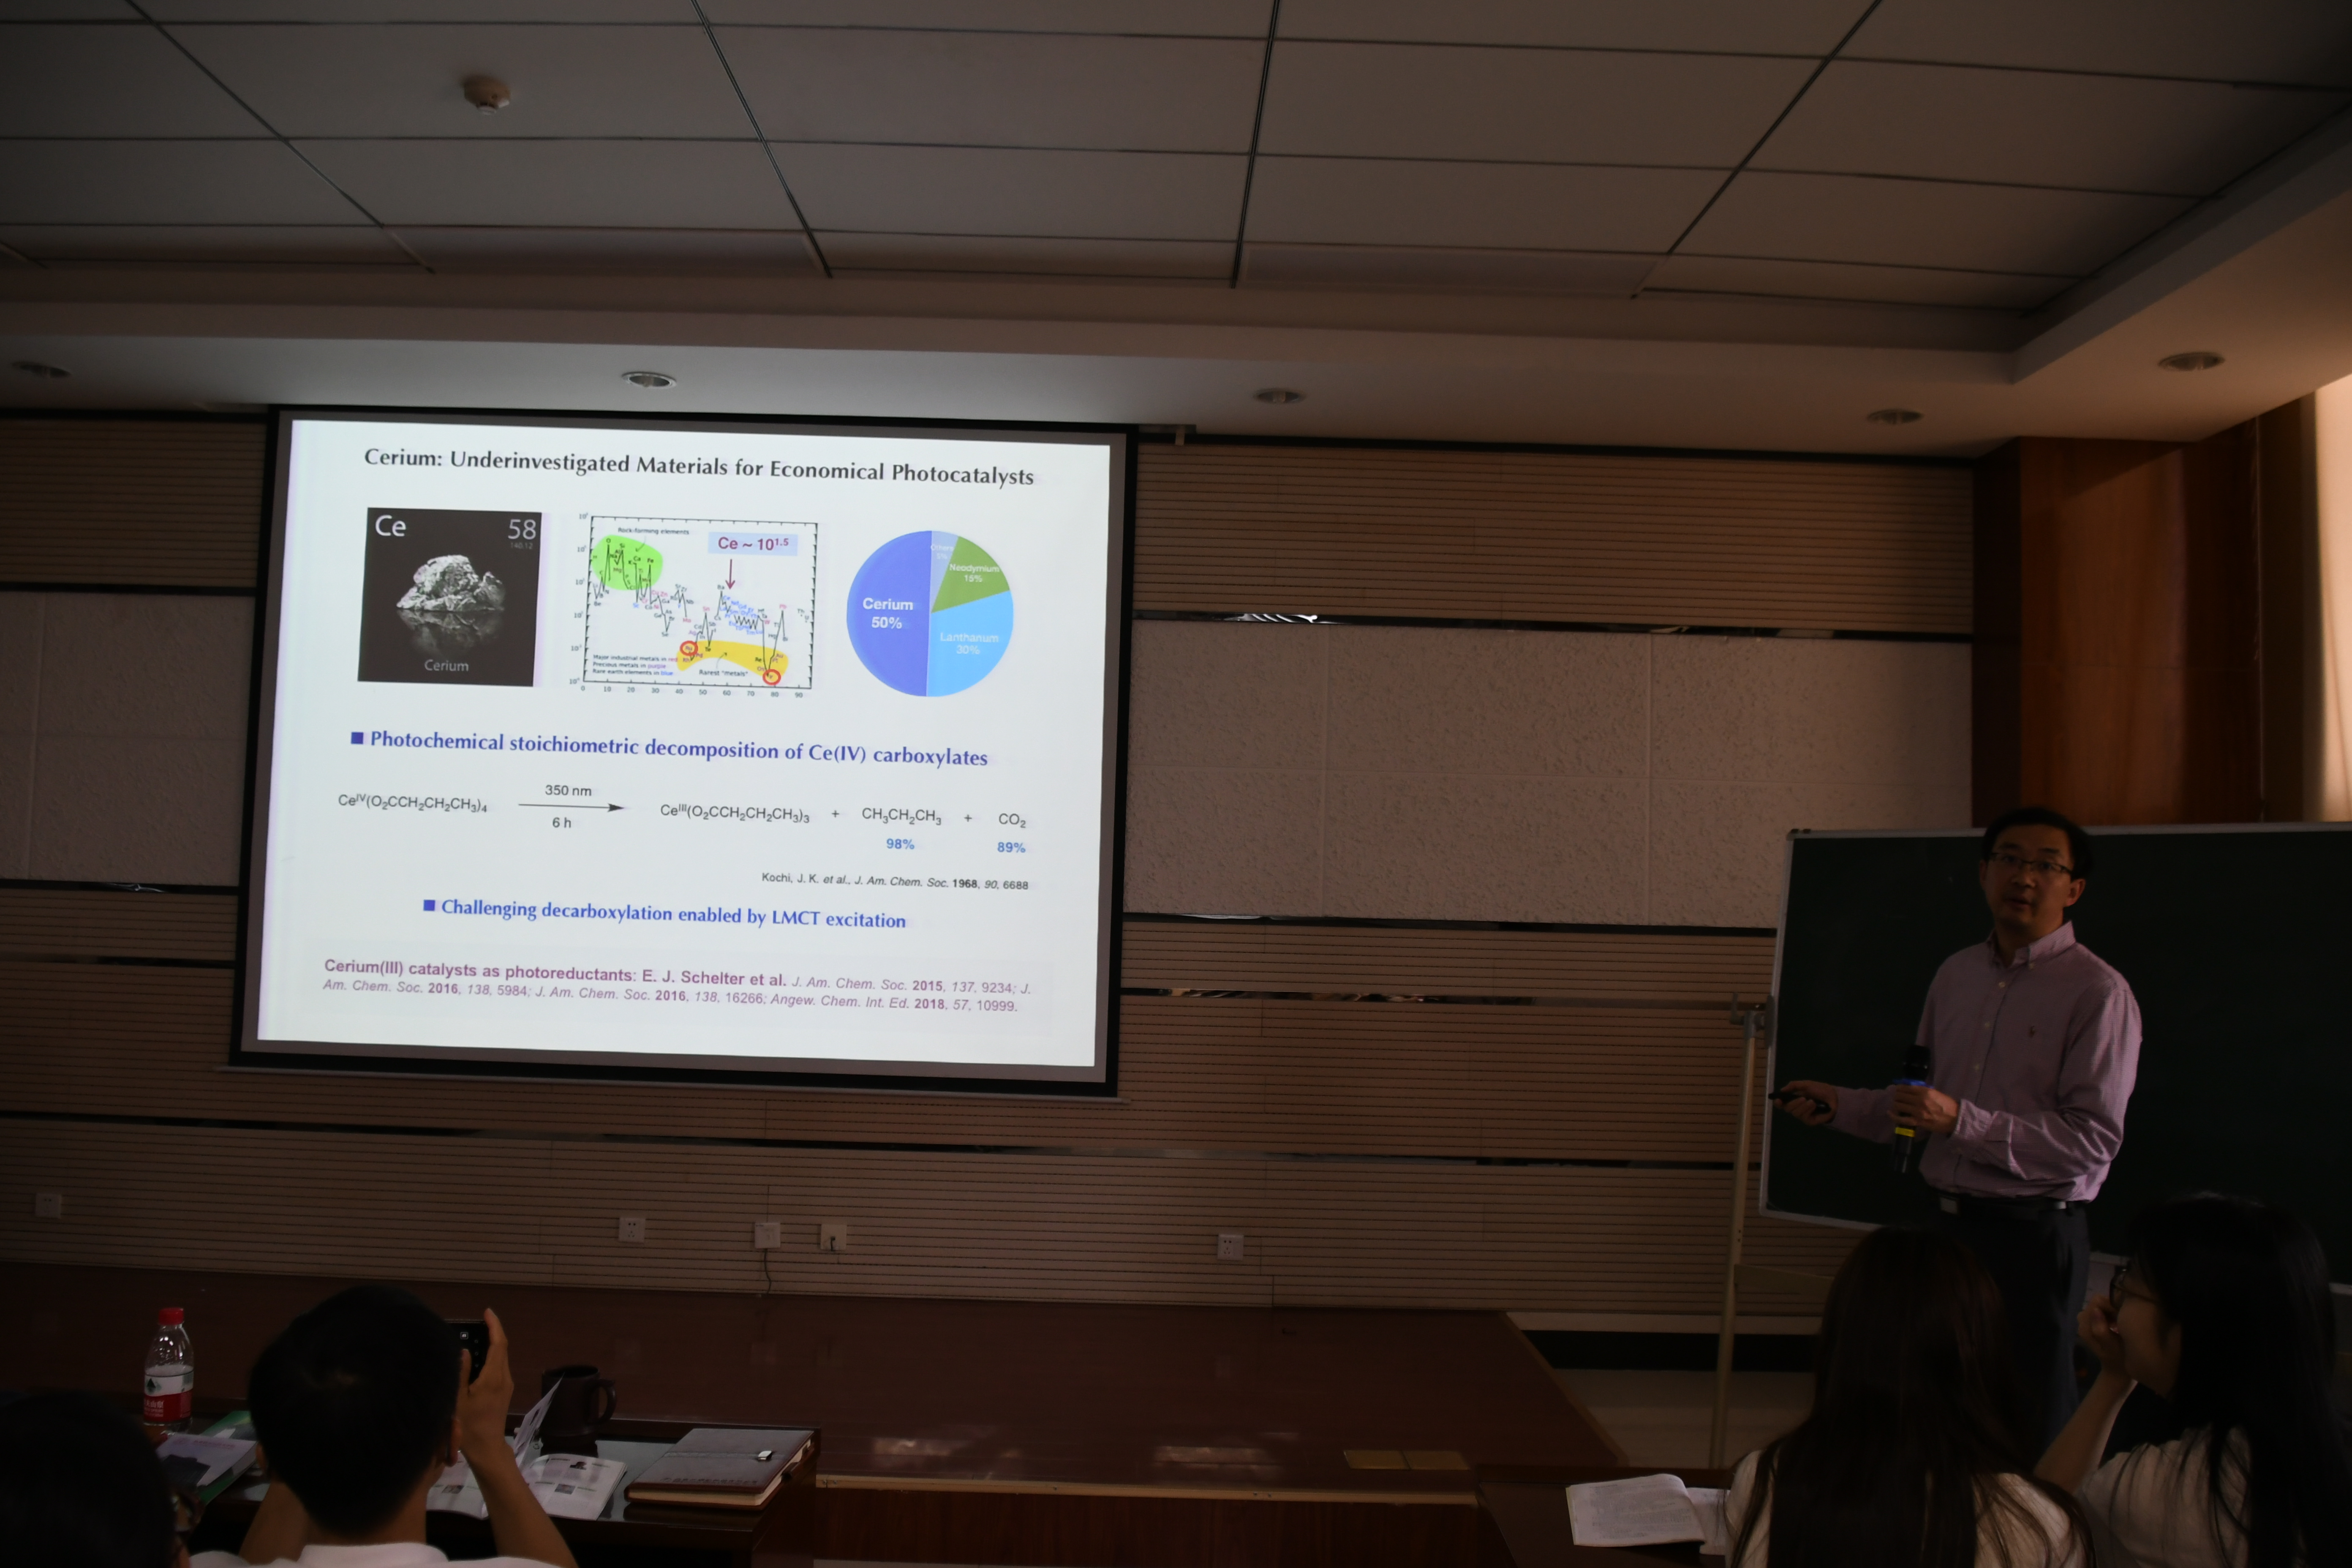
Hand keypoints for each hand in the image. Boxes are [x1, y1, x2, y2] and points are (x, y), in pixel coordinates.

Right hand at [455, 1307, 516, 1464]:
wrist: (486, 1447)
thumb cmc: (469, 1425)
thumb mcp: (459, 1398)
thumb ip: (461, 1373)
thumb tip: (463, 1350)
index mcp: (494, 1377)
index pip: (498, 1344)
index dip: (494, 1325)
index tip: (487, 1312)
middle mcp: (504, 1377)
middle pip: (502, 1348)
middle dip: (492, 1332)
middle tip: (478, 1322)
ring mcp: (506, 1385)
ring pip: (501, 1358)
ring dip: (491, 1345)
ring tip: (475, 1336)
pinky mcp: (504, 1391)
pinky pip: (499, 1367)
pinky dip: (491, 1357)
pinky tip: (477, 1358)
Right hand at [1776, 1081, 1837, 1126]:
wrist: (1834, 1097)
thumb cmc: (1820, 1090)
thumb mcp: (1806, 1084)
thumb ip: (1794, 1086)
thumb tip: (1782, 1090)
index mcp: (1794, 1099)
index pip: (1782, 1104)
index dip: (1778, 1103)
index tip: (1778, 1100)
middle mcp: (1797, 1108)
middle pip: (1788, 1109)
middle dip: (1794, 1103)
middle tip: (1803, 1098)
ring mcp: (1803, 1115)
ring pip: (1796, 1113)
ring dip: (1803, 1106)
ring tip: (1812, 1101)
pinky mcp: (1809, 1121)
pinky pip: (1804, 1117)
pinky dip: (1808, 1110)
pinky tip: (1815, 1106)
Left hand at [1890, 1084, 1959, 1134]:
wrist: (1955, 1119)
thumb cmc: (1947, 1105)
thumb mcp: (1936, 1093)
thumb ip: (1923, 1090)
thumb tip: (1911, 1088)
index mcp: (1925, 1091)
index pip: (1906, 1087)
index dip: (1899, 1087)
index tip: (1897, 1088)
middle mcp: (1920, 1100)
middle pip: (1900, 1095)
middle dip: (1896, 1095)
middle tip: (1895, 1097)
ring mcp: (1918, 1111)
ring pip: (1898, 1105)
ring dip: (1895, 1104)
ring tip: (1895, 1104)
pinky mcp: (1918, 1122)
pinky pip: (1902, 1119)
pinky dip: (1894, 1116)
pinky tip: (1890, 1113)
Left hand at [2077, 1293, 2130, 1380]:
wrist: (2116, 1370)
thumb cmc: (2118, 1359)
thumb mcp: (2112, 1346)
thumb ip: (2101, 1330)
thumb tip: (2096, 1311)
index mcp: (2085, 1326)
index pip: (2096, 1302)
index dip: (2110, 1305)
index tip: (2120, 1316)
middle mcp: (2082, 1321)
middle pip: (2096, 1302)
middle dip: (2110, 1308)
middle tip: (2120, 1321)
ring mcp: (2086, 1322)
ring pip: (2099, 1305)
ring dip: (2110, 1311)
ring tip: (2119, 1324)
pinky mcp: (2092, 1323)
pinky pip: (2100, 1310)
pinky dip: (2109, 1314)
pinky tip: (2116, 1325)